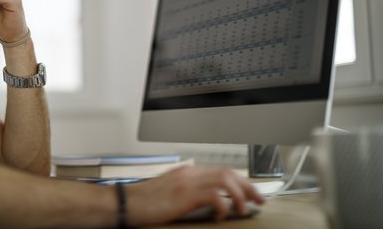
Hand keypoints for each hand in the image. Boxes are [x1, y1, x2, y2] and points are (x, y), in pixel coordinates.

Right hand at [126, 165, 264, 225]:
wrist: (126, 203)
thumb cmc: (145, 201)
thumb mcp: (171, 190)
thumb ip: (188, 188)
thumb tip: (208, 197)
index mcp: (188, 171)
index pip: (222, 170)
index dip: (242, 181)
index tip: (252, 193)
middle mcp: (190, 172)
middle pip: (228, 172)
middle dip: (248, 186)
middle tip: (260, 199)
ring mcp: (187, 182)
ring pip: (225, 180)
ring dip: (239, 195)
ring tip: (243, 209)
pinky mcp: (183, 195)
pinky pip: (213, 196)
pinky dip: (222, 206)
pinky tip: (220, 215)